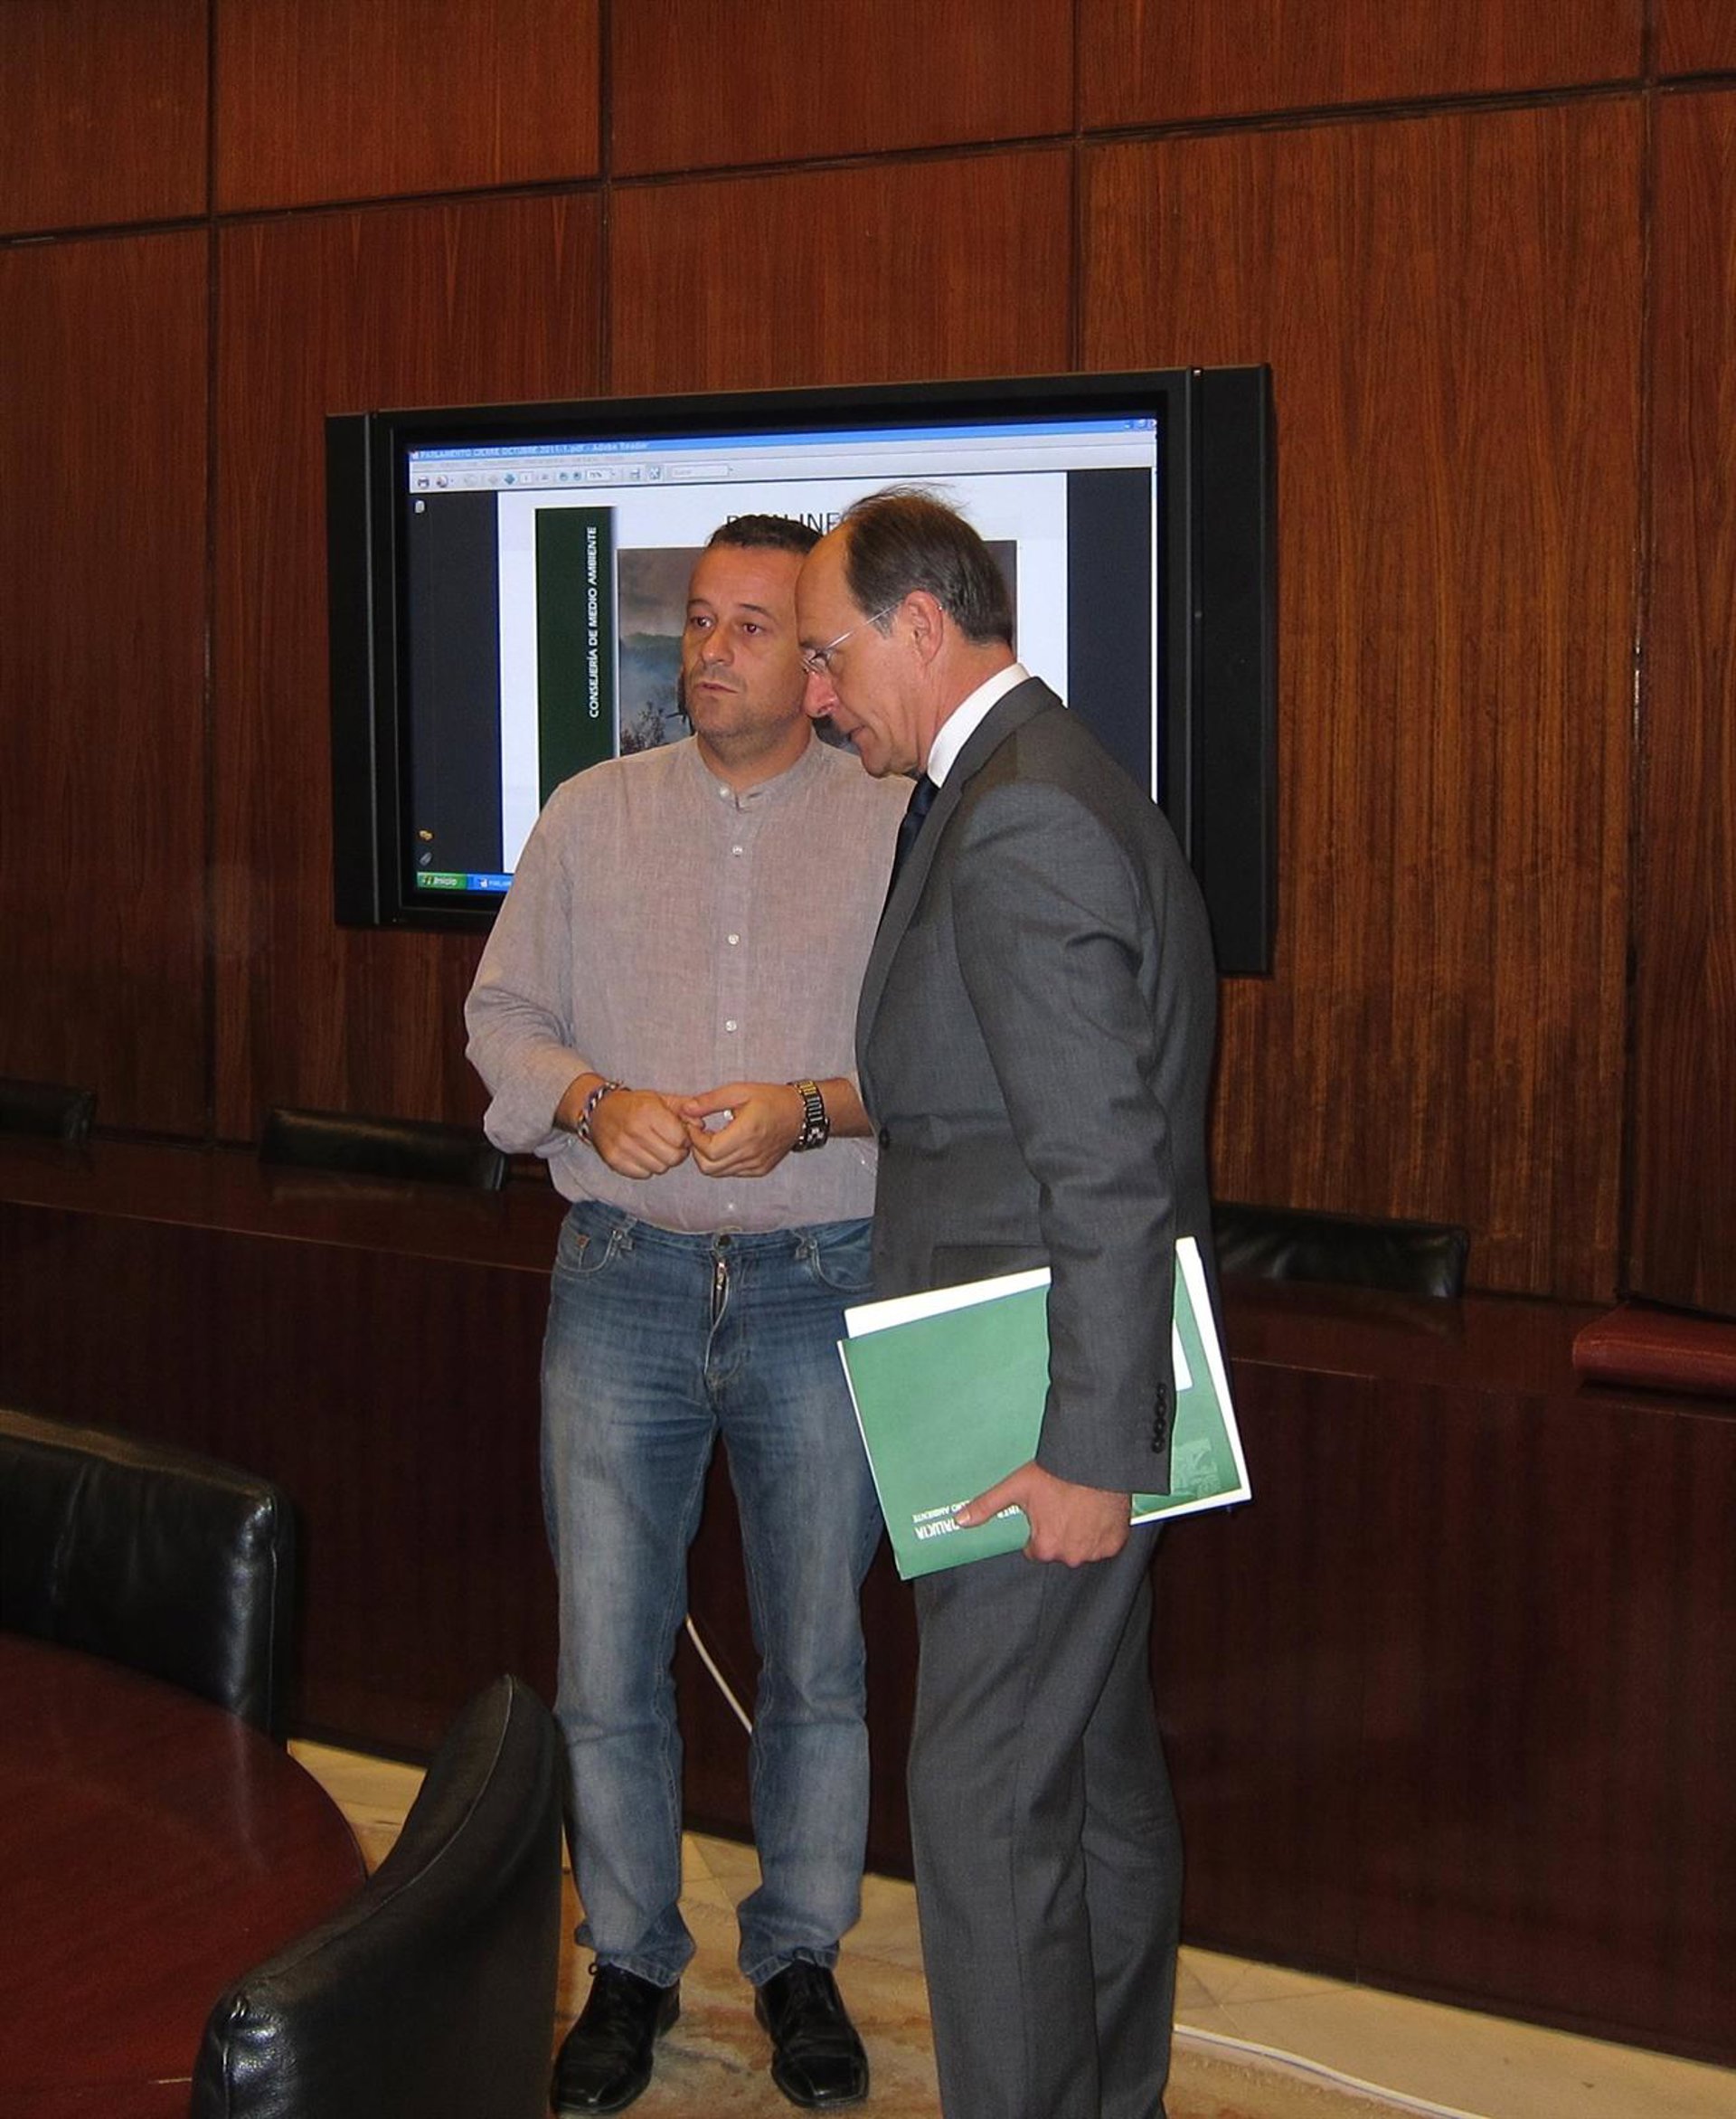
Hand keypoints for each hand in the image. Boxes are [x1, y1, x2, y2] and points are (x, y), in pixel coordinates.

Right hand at [586, 1088, 694, 1177]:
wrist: (600, 1111)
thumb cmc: (635, 1105)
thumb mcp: (661, 1099)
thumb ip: (685, 1108)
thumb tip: (701, 1125)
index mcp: (648, 1111)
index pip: (680, 1138)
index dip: (685, 1139)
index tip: (680, 1135)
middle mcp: (634, 1129)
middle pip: (672, 1157)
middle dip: (677, 1153)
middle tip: (671, 1145)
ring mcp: (622, 1146)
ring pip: (659, 1168)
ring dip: (663, 1161)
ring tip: (657, 1149)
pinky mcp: (614, 1160)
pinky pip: (643, 1174)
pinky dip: (647, 1168)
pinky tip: (644, 1155)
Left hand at [679, 1082, 806, 1177]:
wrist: (800, 1114)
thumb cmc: (771, 1099)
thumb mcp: (739, 1091)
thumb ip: (710, 1101)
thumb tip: (685, 1109)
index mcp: (747, 1132)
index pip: (709, 1150)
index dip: (695, 1139)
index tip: (694, 1125)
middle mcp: (752, 1153)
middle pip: (709, 1167)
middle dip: (697, 1150)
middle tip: (700, 1133)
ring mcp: (756, 1165)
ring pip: (718, 1173)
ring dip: (709, 1157)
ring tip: (713, 1137)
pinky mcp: (759, 1170)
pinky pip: (731, 1172)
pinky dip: (723, 1162)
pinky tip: (727, 1144)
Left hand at [954, 1461, 1129, 1565]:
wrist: (1093, 1461)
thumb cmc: (1055, 1474)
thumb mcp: (1015, 1487)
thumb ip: (986, 1506)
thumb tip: (960, 1520)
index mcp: (1045, 1548)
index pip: (1036, 1549)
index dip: (1038, 1530)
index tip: (1043, 1512)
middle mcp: (1070, 1556)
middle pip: (1060, 1550)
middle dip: (1059, 1532)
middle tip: (1062, 1506)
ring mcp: (1095, 1551)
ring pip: (1082, 1548)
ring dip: (1080, 1533)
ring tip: (1080, 1506)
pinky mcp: (1116, 1543)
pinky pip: (1105, 1544)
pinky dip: (1101, 1532)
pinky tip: (1096, 1511)